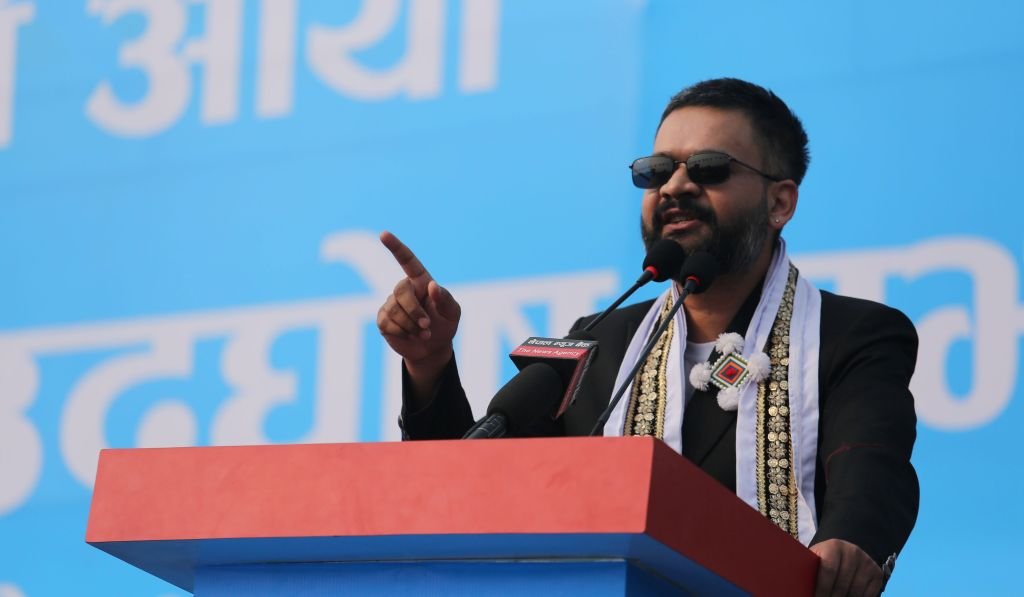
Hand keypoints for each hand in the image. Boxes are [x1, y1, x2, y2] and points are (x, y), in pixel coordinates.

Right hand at [376, 231, 460, 401]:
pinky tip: (410, 335)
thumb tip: (432, 286)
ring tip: (423, 333)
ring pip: (394, 309)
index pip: (407, 260)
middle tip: (427, 326)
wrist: (432, 348)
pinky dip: (402, 332)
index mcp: (421, 280)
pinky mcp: (383, 319)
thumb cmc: (445, 324)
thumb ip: (445, 299)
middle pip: (400, 291)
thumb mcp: (452, 312)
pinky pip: (387, 322)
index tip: (383, 234)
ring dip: (411, 325)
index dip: (395, 247)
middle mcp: (404, 289)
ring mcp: (391, 303)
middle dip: (414, 311)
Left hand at [810, 539, 882, 596]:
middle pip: (842, 584)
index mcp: (834, 546)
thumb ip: (810, 570)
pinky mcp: (876, 573)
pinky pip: (868, 594)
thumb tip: (801, 588)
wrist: (845, 553)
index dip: (822, 589)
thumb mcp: (816, 560)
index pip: (828, 570)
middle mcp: (853, 552)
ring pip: (855, 591)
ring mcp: (867, 562)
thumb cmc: (824, 560)